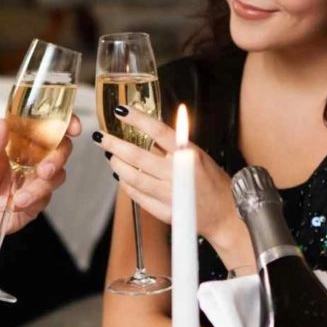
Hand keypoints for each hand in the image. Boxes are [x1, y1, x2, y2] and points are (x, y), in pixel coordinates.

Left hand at [0, 116, 81, 247]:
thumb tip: (3, 124)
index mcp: (19, 141)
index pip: (48, 126)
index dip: (65, 123)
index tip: (73, 128)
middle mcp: (31, 158)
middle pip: (60, 151)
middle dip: (56, 161)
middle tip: (43, 171)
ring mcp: (34, 180)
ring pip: (55, 178)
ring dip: (38, 188)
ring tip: (15, 198)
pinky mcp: (35, 202)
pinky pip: (44, 199)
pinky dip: (28, 203)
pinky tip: (8, 205)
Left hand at [92, 106, 250, 262]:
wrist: (224, 214)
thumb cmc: (212, 182)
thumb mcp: (198, 154)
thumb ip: (174, 143)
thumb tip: (150, 129)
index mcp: (188, 155)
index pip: (158, 131)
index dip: (138, 119)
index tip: (121, 112)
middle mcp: (176, 174)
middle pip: (137, 156)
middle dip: (114, 144)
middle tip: (102, 137)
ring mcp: (168, 194)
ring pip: (131, 177)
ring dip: (117, 164)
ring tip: (111, 156)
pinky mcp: (162, 211)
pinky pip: (136, 195)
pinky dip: (126, 184)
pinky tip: (122, 176)